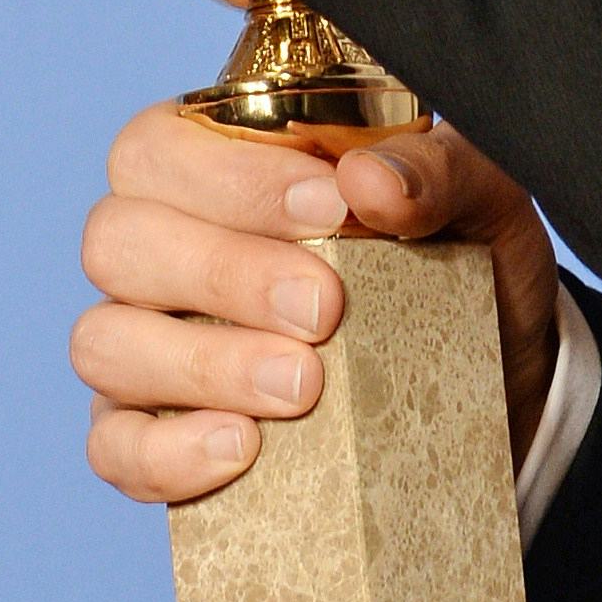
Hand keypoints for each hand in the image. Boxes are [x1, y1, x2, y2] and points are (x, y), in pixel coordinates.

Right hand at [73, 107, 563, 506]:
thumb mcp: (478, 206)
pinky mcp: (152, 440)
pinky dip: (167, 453)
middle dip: (221, 273)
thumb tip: (371, 181)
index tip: (328, 208)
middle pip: (117, 242)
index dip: (229, 177)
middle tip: (322, 311)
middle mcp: (161, 255)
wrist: (496, 392)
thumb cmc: (461, 271)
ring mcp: (145, 349)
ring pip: (105, 344)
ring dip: (202, 364)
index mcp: (215, 171)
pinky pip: (116, 449)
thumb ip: (436, 173)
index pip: (157, 148)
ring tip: (301, 389)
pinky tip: (241, 450)